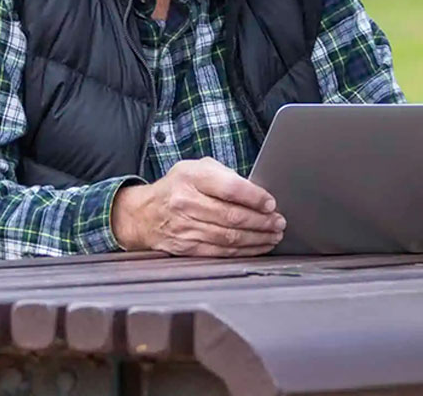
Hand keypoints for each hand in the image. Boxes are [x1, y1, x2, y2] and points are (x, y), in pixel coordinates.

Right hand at [111, 157, 285, 256]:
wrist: (143, 214)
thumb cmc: (177, 187)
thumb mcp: (196, 169)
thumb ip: (224, 176)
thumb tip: (256, 192)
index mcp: (190, 177)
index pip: (229, 188)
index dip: (254, 197)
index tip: (271, 203)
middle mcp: (186, 202)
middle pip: (232, 216)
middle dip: (262, 221)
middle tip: (279, 222)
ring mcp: (185, 228)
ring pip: (230, 237)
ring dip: (257, 238)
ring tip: (274, 235)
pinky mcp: (187, 248)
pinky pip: (221, 252)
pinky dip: (244, 251)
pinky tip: (258, 247)